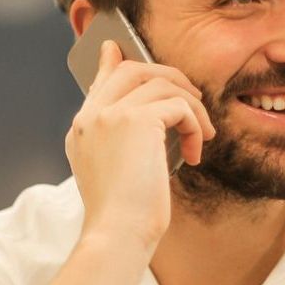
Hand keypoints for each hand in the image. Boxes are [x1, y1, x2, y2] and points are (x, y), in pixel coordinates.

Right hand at [65, 40, 215, 253]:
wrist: (117, 234)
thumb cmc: (124, 217)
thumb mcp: (119, 175)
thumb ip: (126, 144)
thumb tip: (152, 126)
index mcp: (82, 130)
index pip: (100, 82)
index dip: (113, 63)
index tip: (117, 50)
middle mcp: (91, 116)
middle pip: (132, 70)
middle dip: (169, 77)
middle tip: (193, 99)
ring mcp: (110, 114)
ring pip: (161, 83)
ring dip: (191, 106)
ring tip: (202, 135)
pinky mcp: (136, 120)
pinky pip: (178, 105)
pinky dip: (194, 124)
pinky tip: (195, 151)